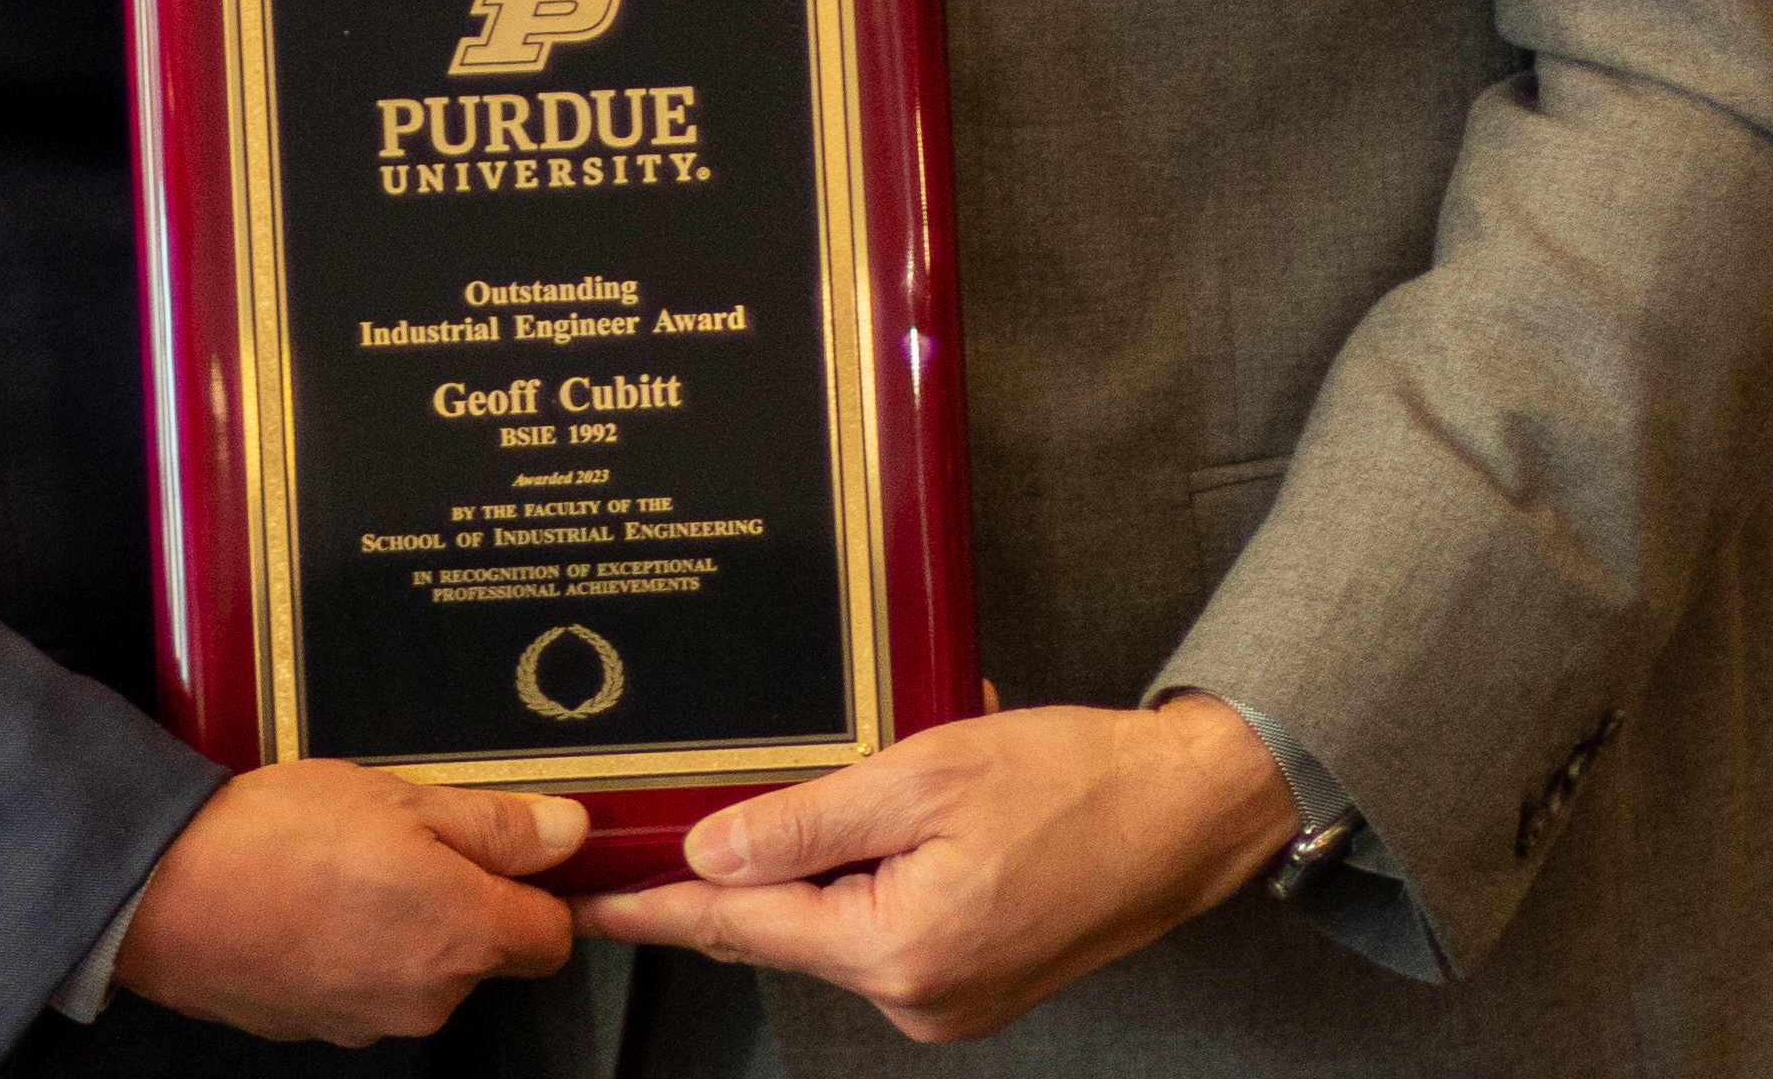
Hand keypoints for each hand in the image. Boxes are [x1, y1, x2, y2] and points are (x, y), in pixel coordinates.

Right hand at [114, 759, 583, 1042]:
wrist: (170, 893)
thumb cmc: (280, 837)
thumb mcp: (403, 799)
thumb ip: (496, 823)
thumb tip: (568, 833)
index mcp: (460, 936)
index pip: (551, 937)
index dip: (542, 888)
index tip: (520, 850)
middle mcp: (428, 997)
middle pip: (485, 952)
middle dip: (465, 896)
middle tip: (412, 834)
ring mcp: (373, 1021)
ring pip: (426, 968)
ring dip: (409, 920)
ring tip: (354, 858)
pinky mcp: (326, 1028)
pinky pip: (372, 984)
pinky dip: (361, 945)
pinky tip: (319, 896)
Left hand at [573, 695, 1297, 1043]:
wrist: (1180, 815)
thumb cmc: (1067, 783)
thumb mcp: (923, 775)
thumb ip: (808, 820)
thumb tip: (710, 852)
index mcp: (892, 951)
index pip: (738, 925)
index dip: (658, 907)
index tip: (592, 904)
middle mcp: (914, 997)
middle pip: (784, 922)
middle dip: (741, 863)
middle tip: (683, 808)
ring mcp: (947, 999)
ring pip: (836, 916)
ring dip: (824, 850)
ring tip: (866, 772)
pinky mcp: (973, 979)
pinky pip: (886, 919)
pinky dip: (874, 864)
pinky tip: (904, 805)